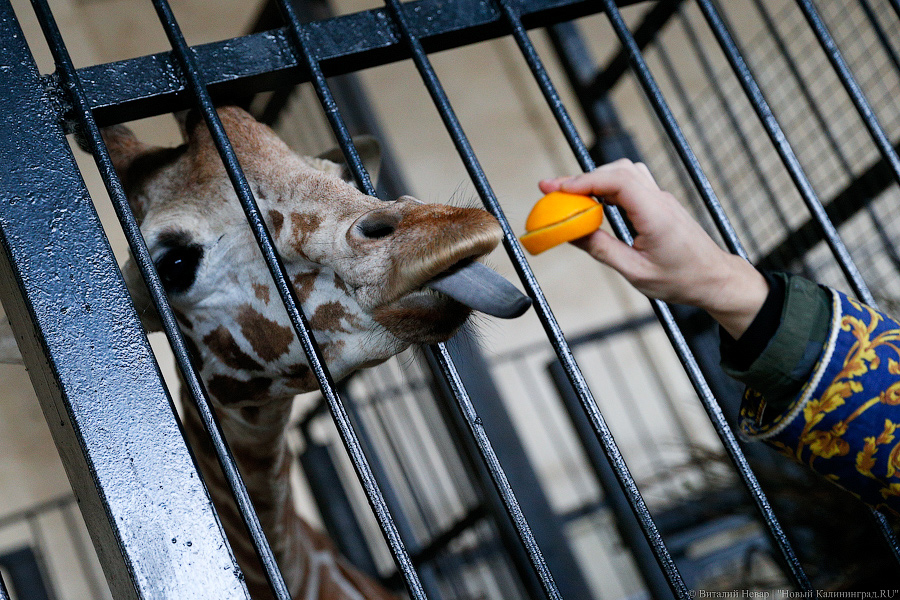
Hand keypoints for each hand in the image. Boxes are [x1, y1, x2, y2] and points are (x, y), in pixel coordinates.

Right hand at [540, 159, 767, 338]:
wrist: (715, 279)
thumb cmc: (681, 279)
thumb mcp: (636, 272)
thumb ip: (602, 249)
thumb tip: (572, 234)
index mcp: (655, 215)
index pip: (617, 182)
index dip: (584, 181)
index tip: (557, 189)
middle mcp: (659, 200)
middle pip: (617, 170)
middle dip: (581, 178)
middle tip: (550, 190)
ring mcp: (661, 199)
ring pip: (624, 172)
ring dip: (595, 179)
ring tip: (568, 195)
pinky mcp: (659, 204)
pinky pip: (630, 184)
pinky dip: (607, 187)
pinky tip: (593, 202)